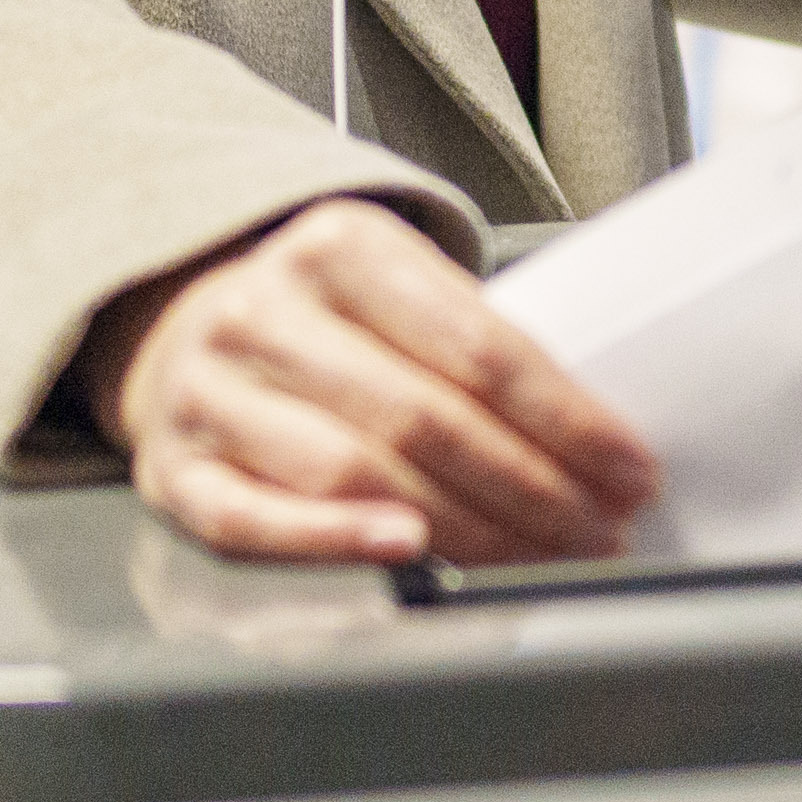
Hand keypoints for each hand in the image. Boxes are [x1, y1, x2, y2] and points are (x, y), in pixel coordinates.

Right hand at [94, 198, 658, 568]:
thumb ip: (476, 341)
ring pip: (354, 472)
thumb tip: (597, 438)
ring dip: (466, 529)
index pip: (478, 345)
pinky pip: (253, 519)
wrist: (174, 322)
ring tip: (540, 555)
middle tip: (602, 530)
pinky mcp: (171, 469)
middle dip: (534, 488)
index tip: (631, 469)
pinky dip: (335, 542)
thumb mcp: (398, 285)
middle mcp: (264, 311)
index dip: (568, 419)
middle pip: (425, 417)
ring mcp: (209, 392)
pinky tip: (407, 554)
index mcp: (339, 247)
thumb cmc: (324, 318)